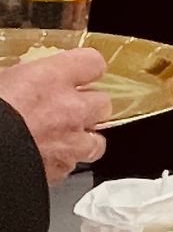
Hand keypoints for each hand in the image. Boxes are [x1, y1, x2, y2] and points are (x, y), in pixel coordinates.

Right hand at [0, 45, 109, 182]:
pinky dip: (64, 160)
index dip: (86, 68)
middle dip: (88, 105)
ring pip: (97, 139)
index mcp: (50, 78)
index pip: (92, 63)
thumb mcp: (0, 80)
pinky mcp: (63, 168)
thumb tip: (18, 79)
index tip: (79, 71)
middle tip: (68, 107)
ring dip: (83, 137)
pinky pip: (74, 163)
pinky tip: (48, 156)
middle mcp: (69, 108)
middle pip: (102, 102)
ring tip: (63, 137)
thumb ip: (21, 78)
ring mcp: (71, 141)